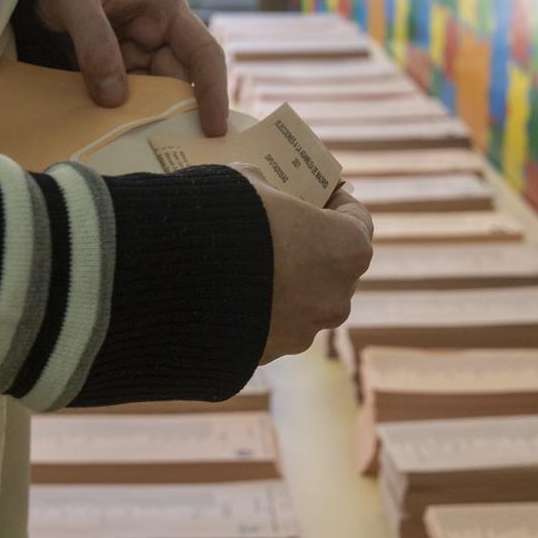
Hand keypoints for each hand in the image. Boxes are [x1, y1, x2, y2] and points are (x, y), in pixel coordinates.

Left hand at [34, 0, 229, 135]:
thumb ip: (93, 40)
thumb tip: (115, 98)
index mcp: (165, 11)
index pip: (204, 54)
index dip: (213, 91)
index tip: (214, 128)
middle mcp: (162, 38)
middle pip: (179, 86)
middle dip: (171, 116)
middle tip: (160, 149)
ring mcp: (142, 60)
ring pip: (154, 101)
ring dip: (143, 122)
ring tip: (129, 146)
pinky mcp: (123, 79)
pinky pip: (130, 105)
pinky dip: (123, 121)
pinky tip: (113, 138)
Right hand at [232, 165, 372, 362]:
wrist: (179, 280)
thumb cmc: (228, 219)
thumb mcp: (247, 182)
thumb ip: (264, 186)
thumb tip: (255, 185)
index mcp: (347, 249)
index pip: (358, 221)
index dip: (337, 203)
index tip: (319, 194)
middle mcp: (336, 297)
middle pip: (332, 267)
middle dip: (309, 248)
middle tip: (280, 230)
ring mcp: (304, 332)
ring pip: (302, 303)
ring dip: (282, 286)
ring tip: (246, 265)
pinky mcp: (268, 354)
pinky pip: (268, 327)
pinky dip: (255, 312)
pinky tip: (225, 294)